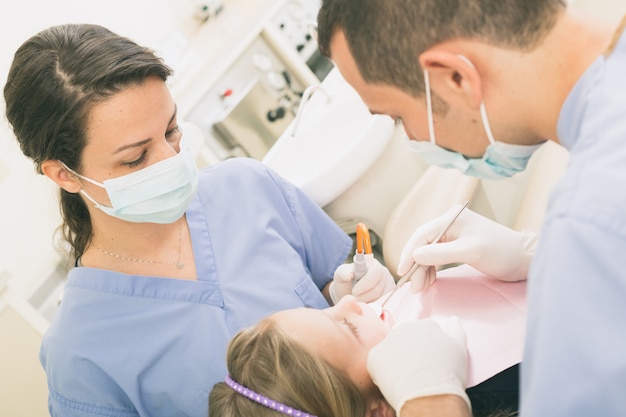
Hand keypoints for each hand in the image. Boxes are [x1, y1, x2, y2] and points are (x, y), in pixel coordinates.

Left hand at [330, 254, 395, 303]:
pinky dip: (372, 307)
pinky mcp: (389, 297)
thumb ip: (343, 273)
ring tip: (358, 300)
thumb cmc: (346, 281)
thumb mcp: (340, 274)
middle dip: (363, 296)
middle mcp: (384, 273)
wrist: (349, 293)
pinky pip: (382, 305)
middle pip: (378, 289)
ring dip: (366, 302)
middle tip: (354, 298)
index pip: (376, 273)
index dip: (366, 284)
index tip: (355, 291)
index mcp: (372, 264)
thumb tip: (349, 275)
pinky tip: (365, 303)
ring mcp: (388, 285)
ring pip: (380, 299)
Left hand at [366, 318, 470, 414]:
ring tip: (407, 377)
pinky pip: (376, 362)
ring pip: (389, 349)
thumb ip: (456, 330)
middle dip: (408, 351)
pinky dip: (382, 371)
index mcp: (426, 325)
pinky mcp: (375, 355)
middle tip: (417, 369)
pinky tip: (394, 381)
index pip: (422, 331)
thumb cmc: (447, 374)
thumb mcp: (459, 348)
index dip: (425, 347)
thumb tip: (453, 320)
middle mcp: (406, 328)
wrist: (429, 393)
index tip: (428, 359)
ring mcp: (388, 340)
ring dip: (394, 359)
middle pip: (404, 338)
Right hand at [398, 205, 536, 291]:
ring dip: (423, 269)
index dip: (409, 253)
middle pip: (423, 244)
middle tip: (414, 288)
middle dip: (416, 266)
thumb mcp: (470, 252)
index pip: (422, 235)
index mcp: (451, 218)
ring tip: (422, 287)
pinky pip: (437, 256)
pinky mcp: (458, 245)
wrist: (524, 258)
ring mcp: (454, 233)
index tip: (402, 272)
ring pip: (428, 252)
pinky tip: (430, 280)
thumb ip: (441, 253)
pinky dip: (432, 268)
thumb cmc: (501, 252)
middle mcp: (450, 223)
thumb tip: (415, 256)